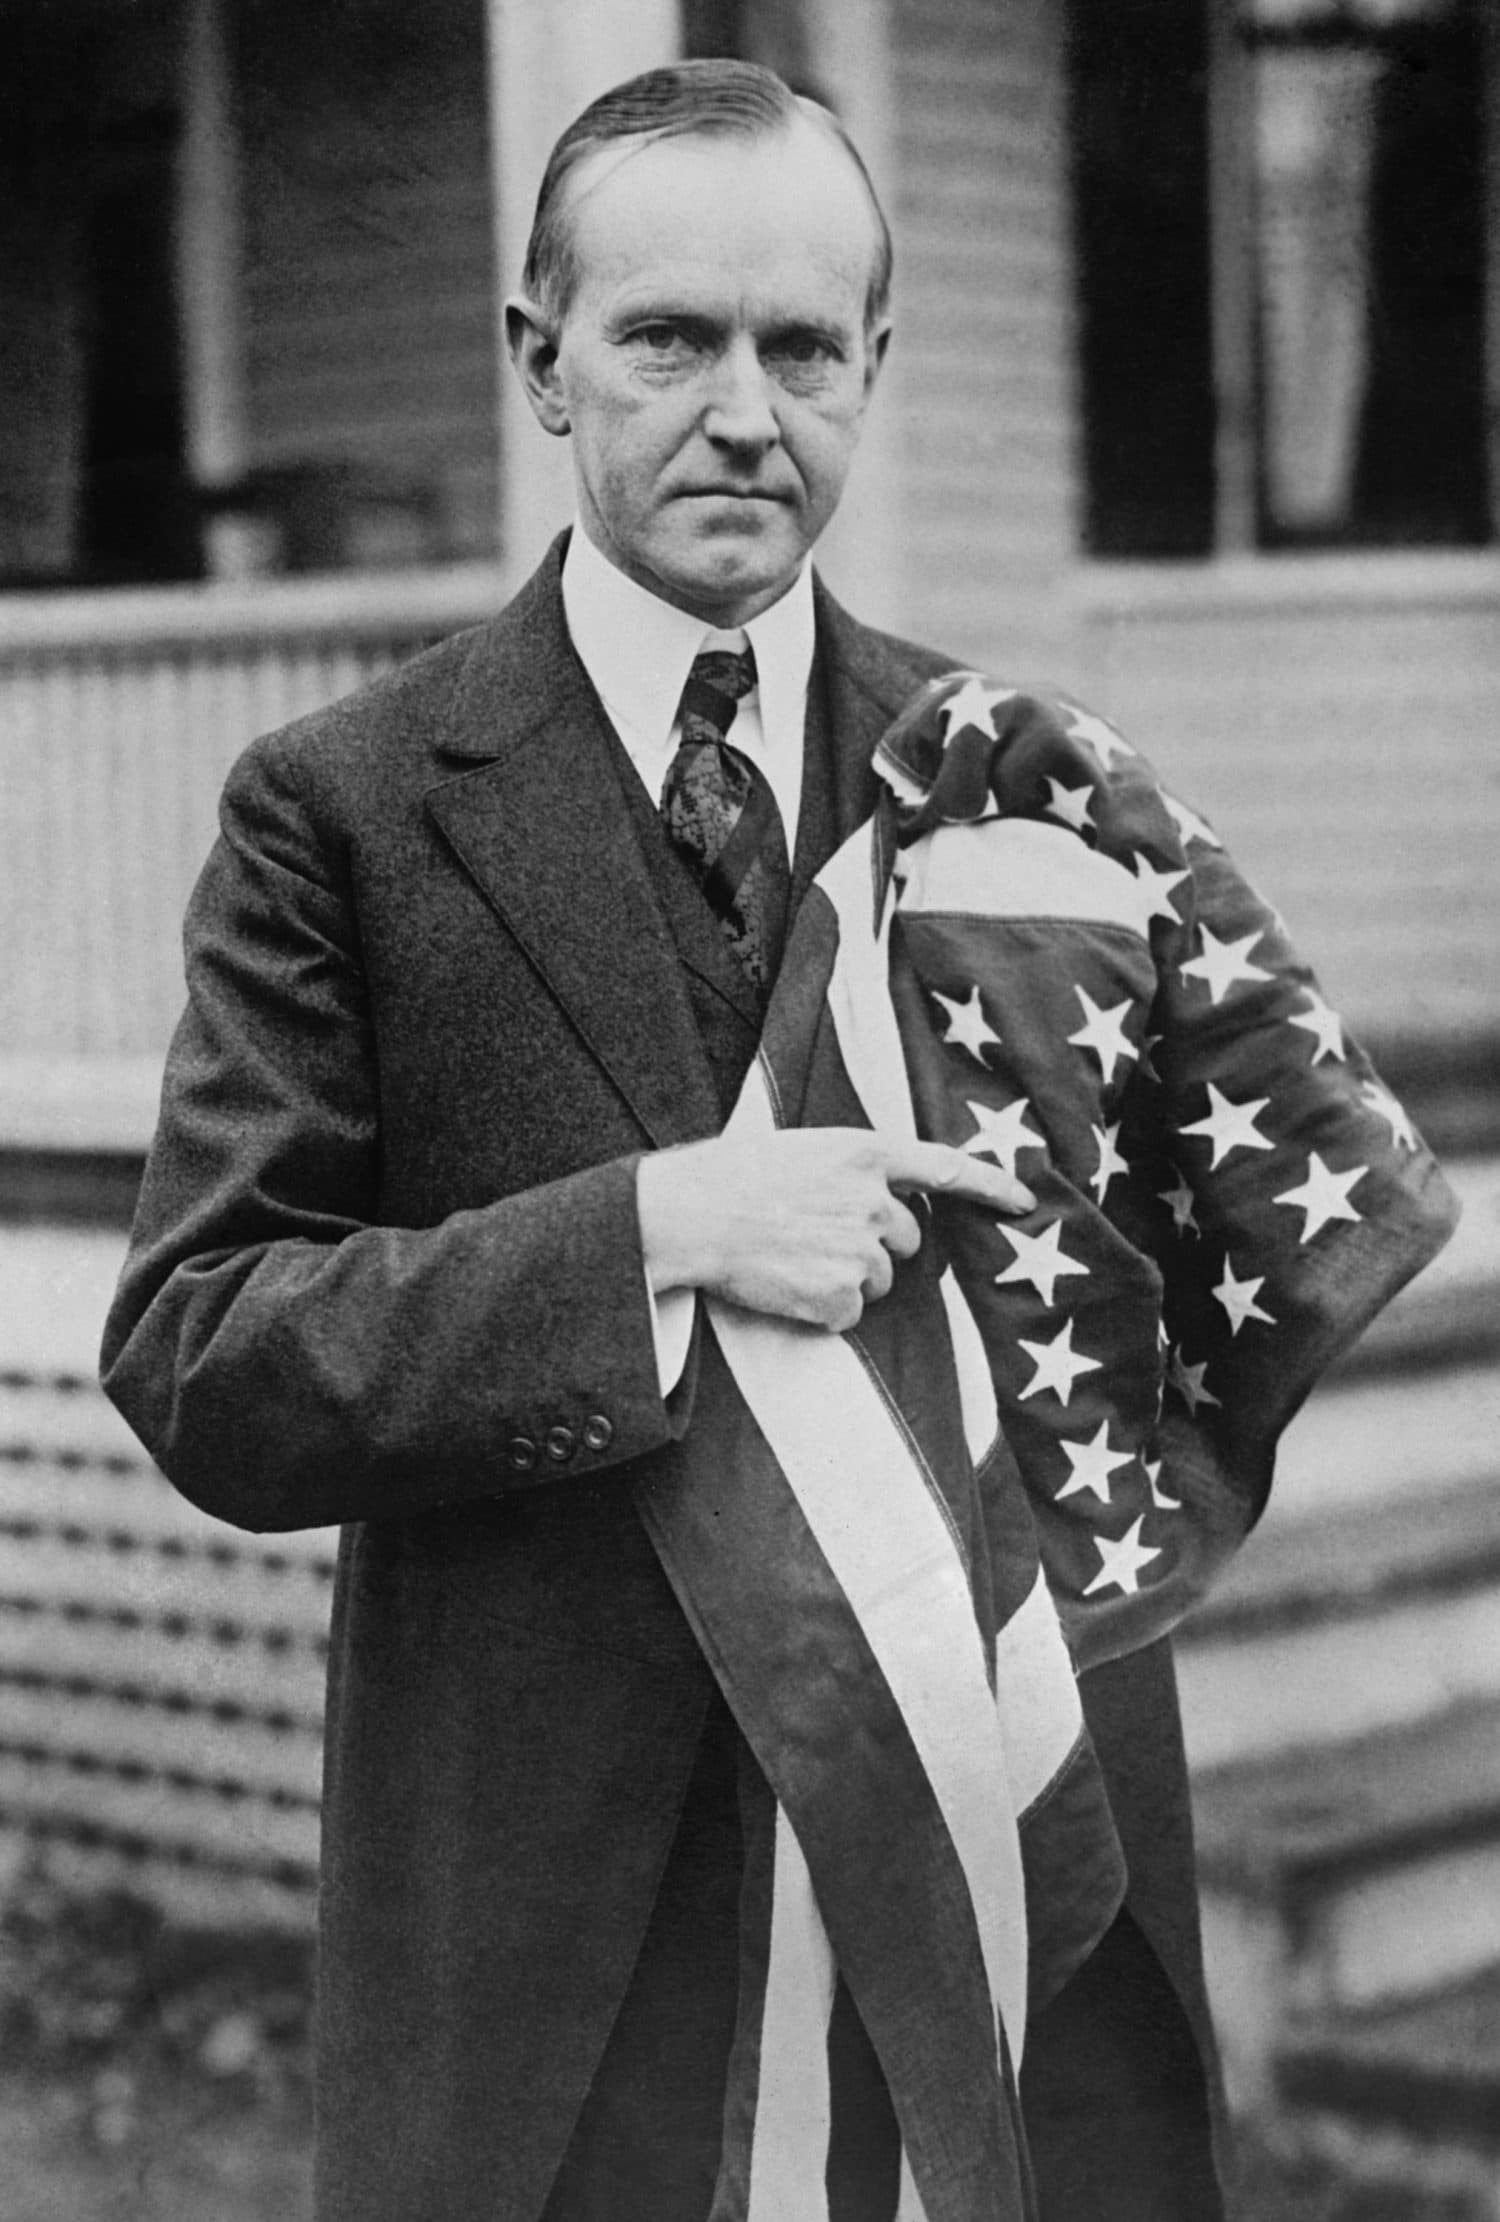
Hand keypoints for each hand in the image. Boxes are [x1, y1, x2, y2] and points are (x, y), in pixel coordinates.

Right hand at [637, 1127, 1034, 1333]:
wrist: (691, 1214)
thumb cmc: (736, 1177)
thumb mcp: (805, 1150)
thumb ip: (854, 1170)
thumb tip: (884, 1206)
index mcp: (866, 1152)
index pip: (948, 1168)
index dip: (992, 1186)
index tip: (1026, 1203)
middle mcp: (874, 1200)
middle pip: (908, 1239)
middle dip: (876, 1245)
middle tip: (819, 1237)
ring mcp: (860, 1250)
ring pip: (879, 1280)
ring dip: (847, 1277)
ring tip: (794, 1259)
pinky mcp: (841, 1295)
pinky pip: (849, 1313)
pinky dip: (822, 1310)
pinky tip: (787, 1287)